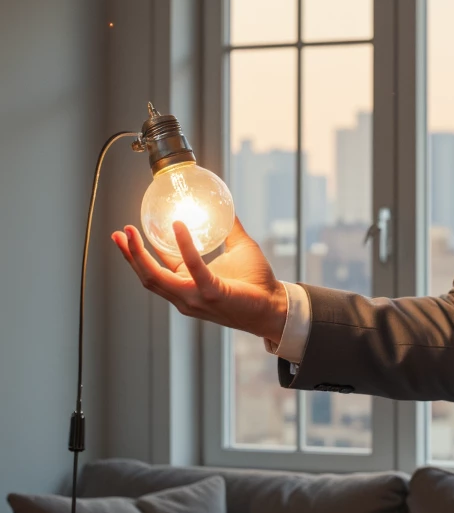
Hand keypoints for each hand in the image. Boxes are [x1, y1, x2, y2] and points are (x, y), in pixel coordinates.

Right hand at [112, 218, 288, 344]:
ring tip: (131, 232)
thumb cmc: (258, 283)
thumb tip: (226, 205)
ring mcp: (195, 297)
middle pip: (148, 276)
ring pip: (157, 278)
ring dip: (140, 255)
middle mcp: (185, 295)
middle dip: (129, 255)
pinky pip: (192, 268)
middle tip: (118, 233)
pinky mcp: (210, 294)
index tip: (126, 233)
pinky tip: (178, 227)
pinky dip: (184, 247)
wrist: (275, 307)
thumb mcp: (239, 249)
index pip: (157, 269)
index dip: (138, 253)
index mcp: (188, 285)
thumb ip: (229, 229)